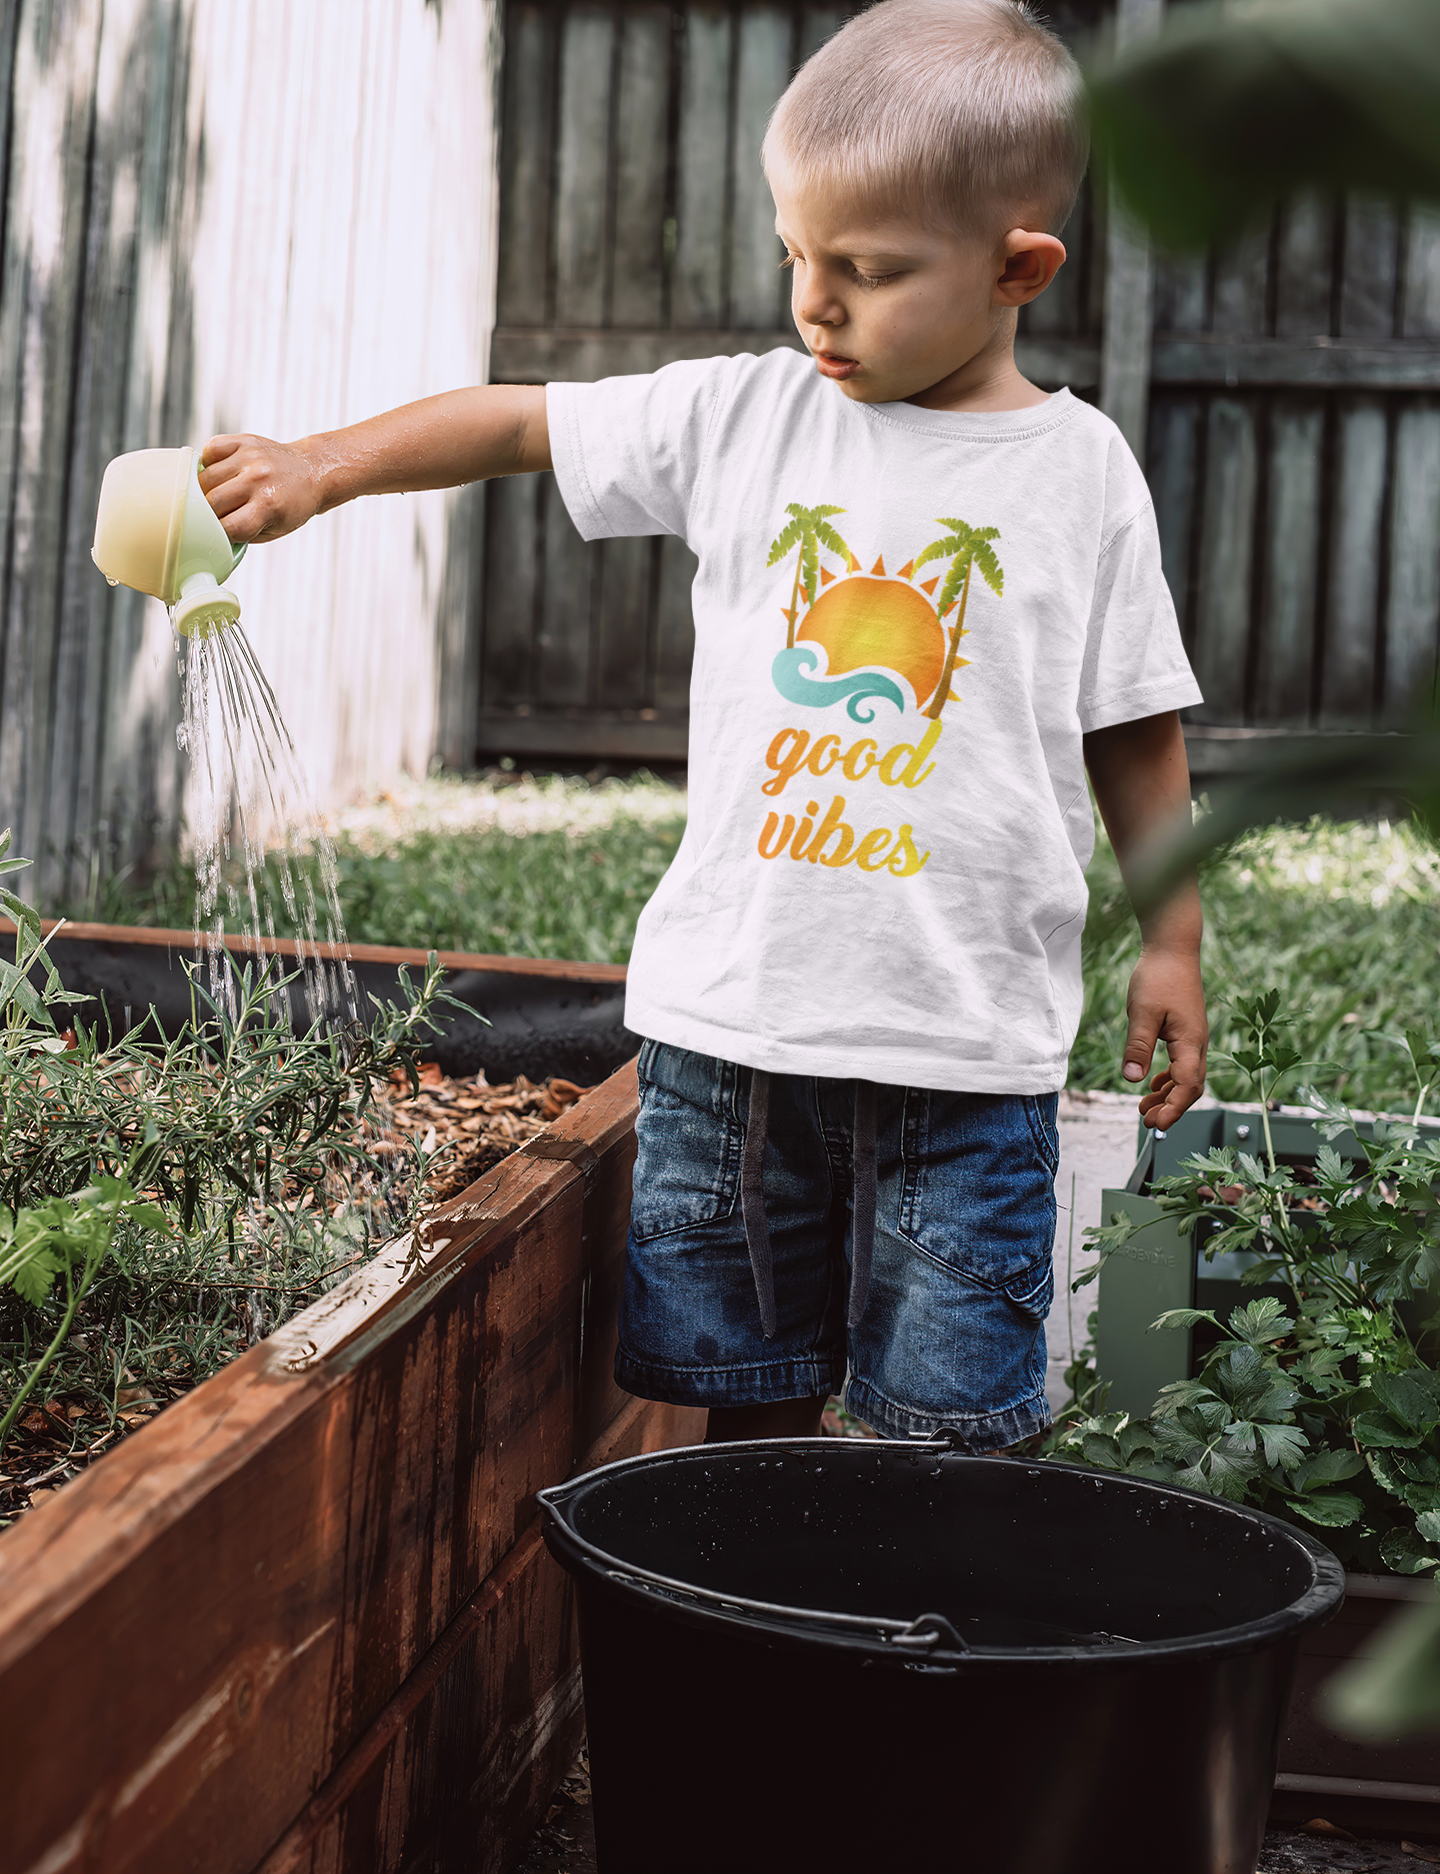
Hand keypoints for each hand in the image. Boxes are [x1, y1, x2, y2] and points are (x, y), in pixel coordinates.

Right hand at [197, 433, 324, 544]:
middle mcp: (258, 479)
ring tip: (218, 494)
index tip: (219, 534)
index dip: (219, 534)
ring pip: (205, 478)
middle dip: (208, 514)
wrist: (312, 471)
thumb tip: (208, 533)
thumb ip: (242, 533)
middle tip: (215, 516)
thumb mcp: (274, 530)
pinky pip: (210, 450)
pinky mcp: (243, 441)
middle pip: (211, 503)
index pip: (227, 527)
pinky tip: (220, 472)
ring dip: (204, 490)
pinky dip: (208, 463)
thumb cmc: (291, 505)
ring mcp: (249, 457)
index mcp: (269, 506)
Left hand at [1122, 946, 1207, 1131]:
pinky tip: (1153, 1084)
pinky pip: (1182, 1064)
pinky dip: (1169, 1079)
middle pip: (1190, 1087)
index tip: (1156, 1124)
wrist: (1173, 950)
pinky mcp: (1186, 1032)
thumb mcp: (1142, 1013)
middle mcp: (1197, 1043)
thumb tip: (1132, 1079)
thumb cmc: (1159, 977)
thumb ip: (1138, 1047)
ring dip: (1167, 1095)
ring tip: (1144, 1108)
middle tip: (1146, 1121)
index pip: (1187, 1086)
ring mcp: (1193, 1038)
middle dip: (1170, 1107)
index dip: (1173, 1108)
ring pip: (1186, 1077)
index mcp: (1190, 1042)